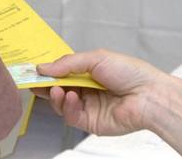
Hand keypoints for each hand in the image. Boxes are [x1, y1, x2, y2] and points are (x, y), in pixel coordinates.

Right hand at [32, 50, 165, 135]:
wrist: (149, 95)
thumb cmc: (130, 72)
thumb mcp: (96, 58)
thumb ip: (68, 63)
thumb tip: (44, 67)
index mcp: (88, 71)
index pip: (61, 72)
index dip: (47, 72)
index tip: (33, 71)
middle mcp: (86, 89)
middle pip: (58, 88)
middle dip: (45, 86)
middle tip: (32, 82)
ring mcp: (88, 106)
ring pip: (61, 104)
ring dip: (55, 96)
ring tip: (56, 89)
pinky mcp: (91, 122)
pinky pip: (71, 117)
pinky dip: (68, 107)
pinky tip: (72, 98)